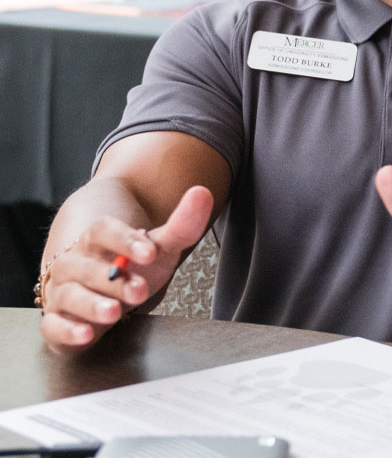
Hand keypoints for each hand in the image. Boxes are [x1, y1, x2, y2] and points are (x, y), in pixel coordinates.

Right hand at [40, 185, 212, 353]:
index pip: (104, 231)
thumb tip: (202, 193)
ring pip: (70, 295)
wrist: (103, 290)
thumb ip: (180, 225)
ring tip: (113, 313)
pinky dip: (67, 330)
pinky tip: (86, 334)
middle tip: (140, 290)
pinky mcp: (57, 321)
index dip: (126, 241)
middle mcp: (75, 262)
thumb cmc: (131, 266)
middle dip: (114, 281)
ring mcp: (63, 291)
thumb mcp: (158, 248)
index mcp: (97, 239)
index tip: (150, 251)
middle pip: (88, 267)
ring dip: (91, 304)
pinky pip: (53, 325)